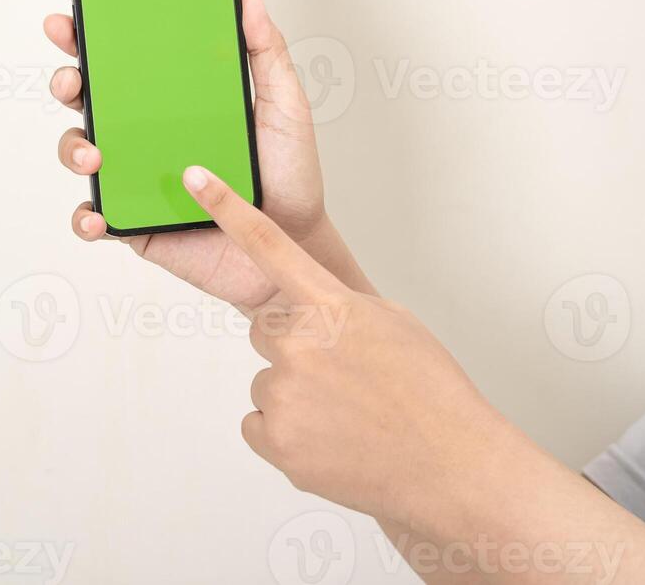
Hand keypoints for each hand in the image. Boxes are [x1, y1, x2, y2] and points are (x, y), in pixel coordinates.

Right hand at [44, 0, 335, 308]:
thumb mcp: (285, 107)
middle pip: (93, 98)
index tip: (76, 18)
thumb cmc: (290, 176)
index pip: (129, 61)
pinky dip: (86, 216)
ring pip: (83, 151)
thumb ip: (267, 52)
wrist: (294, 246)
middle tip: (73, 78)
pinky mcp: (136, 222)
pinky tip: (97, 214)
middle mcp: (150, 133)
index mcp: (179, 99)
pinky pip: (95, 218)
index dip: (96, 37)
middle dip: (69, 80)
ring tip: (94, 154)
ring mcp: (139, 177)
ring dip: (73, 146)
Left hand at [180, 163, 498, 533]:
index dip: (226, 207)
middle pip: (266, 328)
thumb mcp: (392, 322)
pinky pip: (260, 421)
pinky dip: (287, 430)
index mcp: (330, 305)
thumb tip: (309, 312)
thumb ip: (340, 305)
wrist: (448, 464)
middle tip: (341, 372)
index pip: (268, 243)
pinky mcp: (275, 439)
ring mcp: (284, 392)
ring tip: (344, 412)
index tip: (195, 179)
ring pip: (267, 379)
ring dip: (295, 391)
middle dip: (295, 344)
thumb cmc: (429, 391)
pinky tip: (327, 436)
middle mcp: (299, 343)